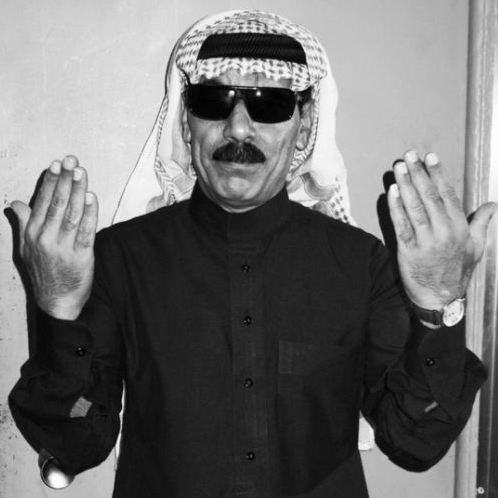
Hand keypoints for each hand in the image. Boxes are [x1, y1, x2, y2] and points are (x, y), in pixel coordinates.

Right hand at [11, 156, 97, 319]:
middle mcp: (46, 238)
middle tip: (72, 161)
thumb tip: (15, 203)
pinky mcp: (82, 257)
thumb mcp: (25, 247)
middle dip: (65, 180)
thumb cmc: (43, 271)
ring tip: (82, 173)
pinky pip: (87, 232)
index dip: (51, 182)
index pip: (43, 202)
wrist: (56, 300)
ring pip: (72, 214)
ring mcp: (64, 248)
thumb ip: (23, 223)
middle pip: (58, 204)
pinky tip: (92, 198)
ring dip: (78, 192)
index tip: (57, 164)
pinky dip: (90, 214)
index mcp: (33, 234)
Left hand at [387, 150, 496, 310]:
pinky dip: (395, 206)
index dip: (437, 174)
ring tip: (399, 167)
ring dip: (405, 185)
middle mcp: (443, 232)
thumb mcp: (477, 247)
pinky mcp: (407, 249)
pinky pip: (400, 224)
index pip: (448, 194)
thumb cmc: (457, 271)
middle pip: (429, 196)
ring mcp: (425, 241)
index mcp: (459, 228)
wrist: (440, 297)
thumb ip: (482, 224)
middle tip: (409, 155)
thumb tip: (492, 205)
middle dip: (418, 174)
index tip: (430, 157)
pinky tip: (391, 191)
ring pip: (414, 207)